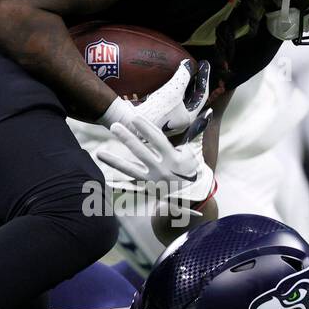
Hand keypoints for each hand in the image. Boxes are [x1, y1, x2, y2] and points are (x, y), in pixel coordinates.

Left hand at [97, 120, 215, 210]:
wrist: (192, 196)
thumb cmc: (192, 169)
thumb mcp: (195, 151)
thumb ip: (196, 132)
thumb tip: (208, 112)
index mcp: (174, 158)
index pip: (158, 140)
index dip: (146, 128)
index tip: (134, 118)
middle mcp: (162, 169)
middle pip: (141, 152)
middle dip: (127, 138)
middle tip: (114, 126)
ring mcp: (152, 180)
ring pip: (130, 170)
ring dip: (114, 161)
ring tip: (99, 153)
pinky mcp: (146, 189)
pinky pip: (129, 185)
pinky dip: (116, 183)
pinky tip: (104, 178)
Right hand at [115, 59, 211, 138]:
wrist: (132, 123)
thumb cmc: (157, 110)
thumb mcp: (173, 90)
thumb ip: (183, 76)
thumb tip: (188, 64)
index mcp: (188, 118)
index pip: (201, 95)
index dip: (203, 78)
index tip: (204, 64)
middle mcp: (180, 121)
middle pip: (191, 98)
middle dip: (193, 83)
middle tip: (194, 68)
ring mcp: (167, 120)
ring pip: (179, 100)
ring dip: (181, 87)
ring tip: (182, 73)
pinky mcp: (156, 117)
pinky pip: (167, 101)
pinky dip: (169, 91)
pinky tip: (165, 83)